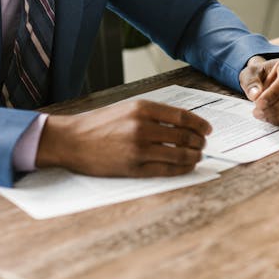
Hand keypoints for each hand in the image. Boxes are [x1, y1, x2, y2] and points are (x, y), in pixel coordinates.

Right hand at [35, 99, 212, 176]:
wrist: (71, 140)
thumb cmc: (99, 124)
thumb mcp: (127, 108)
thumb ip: (154, 114)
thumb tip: (183, 123)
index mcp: (142, 108)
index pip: (182, 117)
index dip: (200, 124)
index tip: (208, 129)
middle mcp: (142, 127)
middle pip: (184, 136)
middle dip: (199, 142)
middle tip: (204, 144)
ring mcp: (138, 149)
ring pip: (179, 154)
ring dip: (194, 156)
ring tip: (197, 156)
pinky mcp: (134, 168)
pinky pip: (166, 170)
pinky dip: (181, 169)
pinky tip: (186, 166)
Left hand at [239, 55, 278, 125]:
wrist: (265, 79)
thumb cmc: (260, 74)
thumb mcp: (249, 73)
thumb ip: (250, 82)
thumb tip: (255, 95)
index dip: (273, 94)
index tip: (259, 102)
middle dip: (275, 107)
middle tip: (257, 111)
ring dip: (278, 116)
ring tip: (262, 114)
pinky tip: (269, 117)